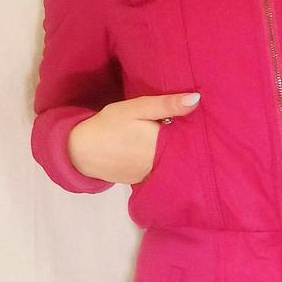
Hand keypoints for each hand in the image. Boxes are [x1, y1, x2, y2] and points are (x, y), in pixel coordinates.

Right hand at [67, 92, 200, 183]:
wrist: (80, 151)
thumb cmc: (108, 125)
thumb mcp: (135, 108)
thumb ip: (166, 105)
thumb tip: (196, 99)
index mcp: (160, 143)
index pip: (190, 138)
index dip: (196, 130)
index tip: (201, 121)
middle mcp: (158, 163)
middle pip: (182, 152)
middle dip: (187, 142)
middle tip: (189, 128)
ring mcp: (150, 175)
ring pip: (171, 162)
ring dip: (175, 153)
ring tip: (178, 140)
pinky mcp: (141, 181)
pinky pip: (158, 170)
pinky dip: (162, 162)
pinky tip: (161, 152)